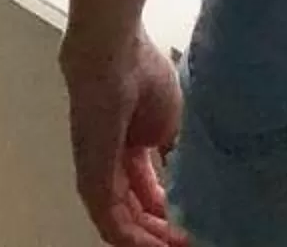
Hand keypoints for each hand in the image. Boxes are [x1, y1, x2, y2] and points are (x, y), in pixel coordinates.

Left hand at [62, 31, 188, 245]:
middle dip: (163, 230)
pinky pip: (112, 223)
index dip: (172, 209)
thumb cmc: (144, 76)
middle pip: (136, 211)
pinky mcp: (91, 182)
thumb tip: (190, 174)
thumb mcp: (173, 119)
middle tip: (189, 241)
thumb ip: (176, 150)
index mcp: (132, 148)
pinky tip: (157, 246)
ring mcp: (98, 177)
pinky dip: (135, 239)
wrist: (115, 57)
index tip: (195, 222)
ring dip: (150, 240)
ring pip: (123, 224)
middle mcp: (111, 168)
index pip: (150, 190)